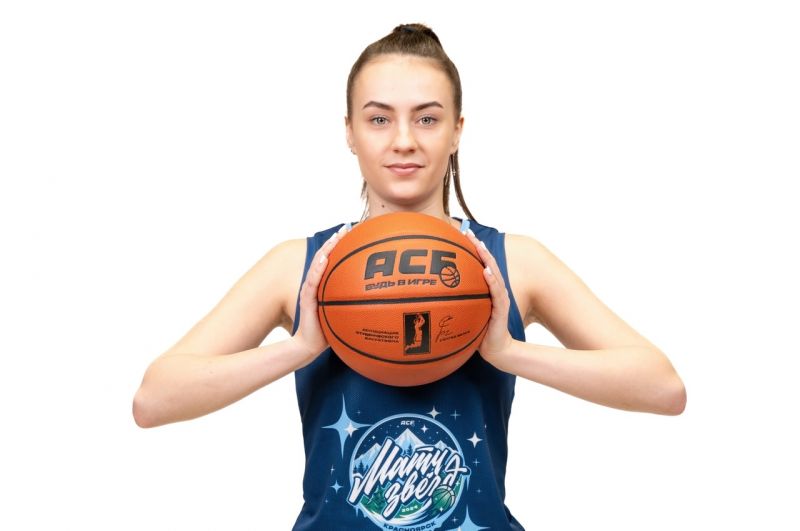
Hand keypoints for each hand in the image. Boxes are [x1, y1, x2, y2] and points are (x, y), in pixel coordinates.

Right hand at [291, 224, 349, 364]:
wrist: (310, 345)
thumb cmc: (330, 331)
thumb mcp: (348, 316)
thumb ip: (359, 306)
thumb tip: (385, 302)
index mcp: (328, 284)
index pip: (337, 260)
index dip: (347, 246)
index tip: (360, 232)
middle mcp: (319, 282)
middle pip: (328, 256)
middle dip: (338, 240)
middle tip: (350, 227)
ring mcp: (311, 288)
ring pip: (318, 263)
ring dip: (327, 249)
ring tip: (336, 236)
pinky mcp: (305, 297)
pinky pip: (312, 281)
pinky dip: (317, 269)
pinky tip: (324, 259)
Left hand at [465, 230, 514, 364]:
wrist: (495, 348)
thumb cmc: (478, 330)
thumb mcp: (464, 313)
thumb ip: (454, 302)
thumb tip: (430, 295)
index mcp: (485, 288)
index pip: (479, 263)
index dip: (471, 248)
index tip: (461, 233)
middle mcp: (494, 288)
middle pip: (487, 262)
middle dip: (478, 246)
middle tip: (468, 232)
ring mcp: (500, 296)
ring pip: (493, 272)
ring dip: (486, 258)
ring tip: (479, 245)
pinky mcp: (502, 307)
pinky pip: (496, 291)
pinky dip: (492, 280)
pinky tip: (486, 271)